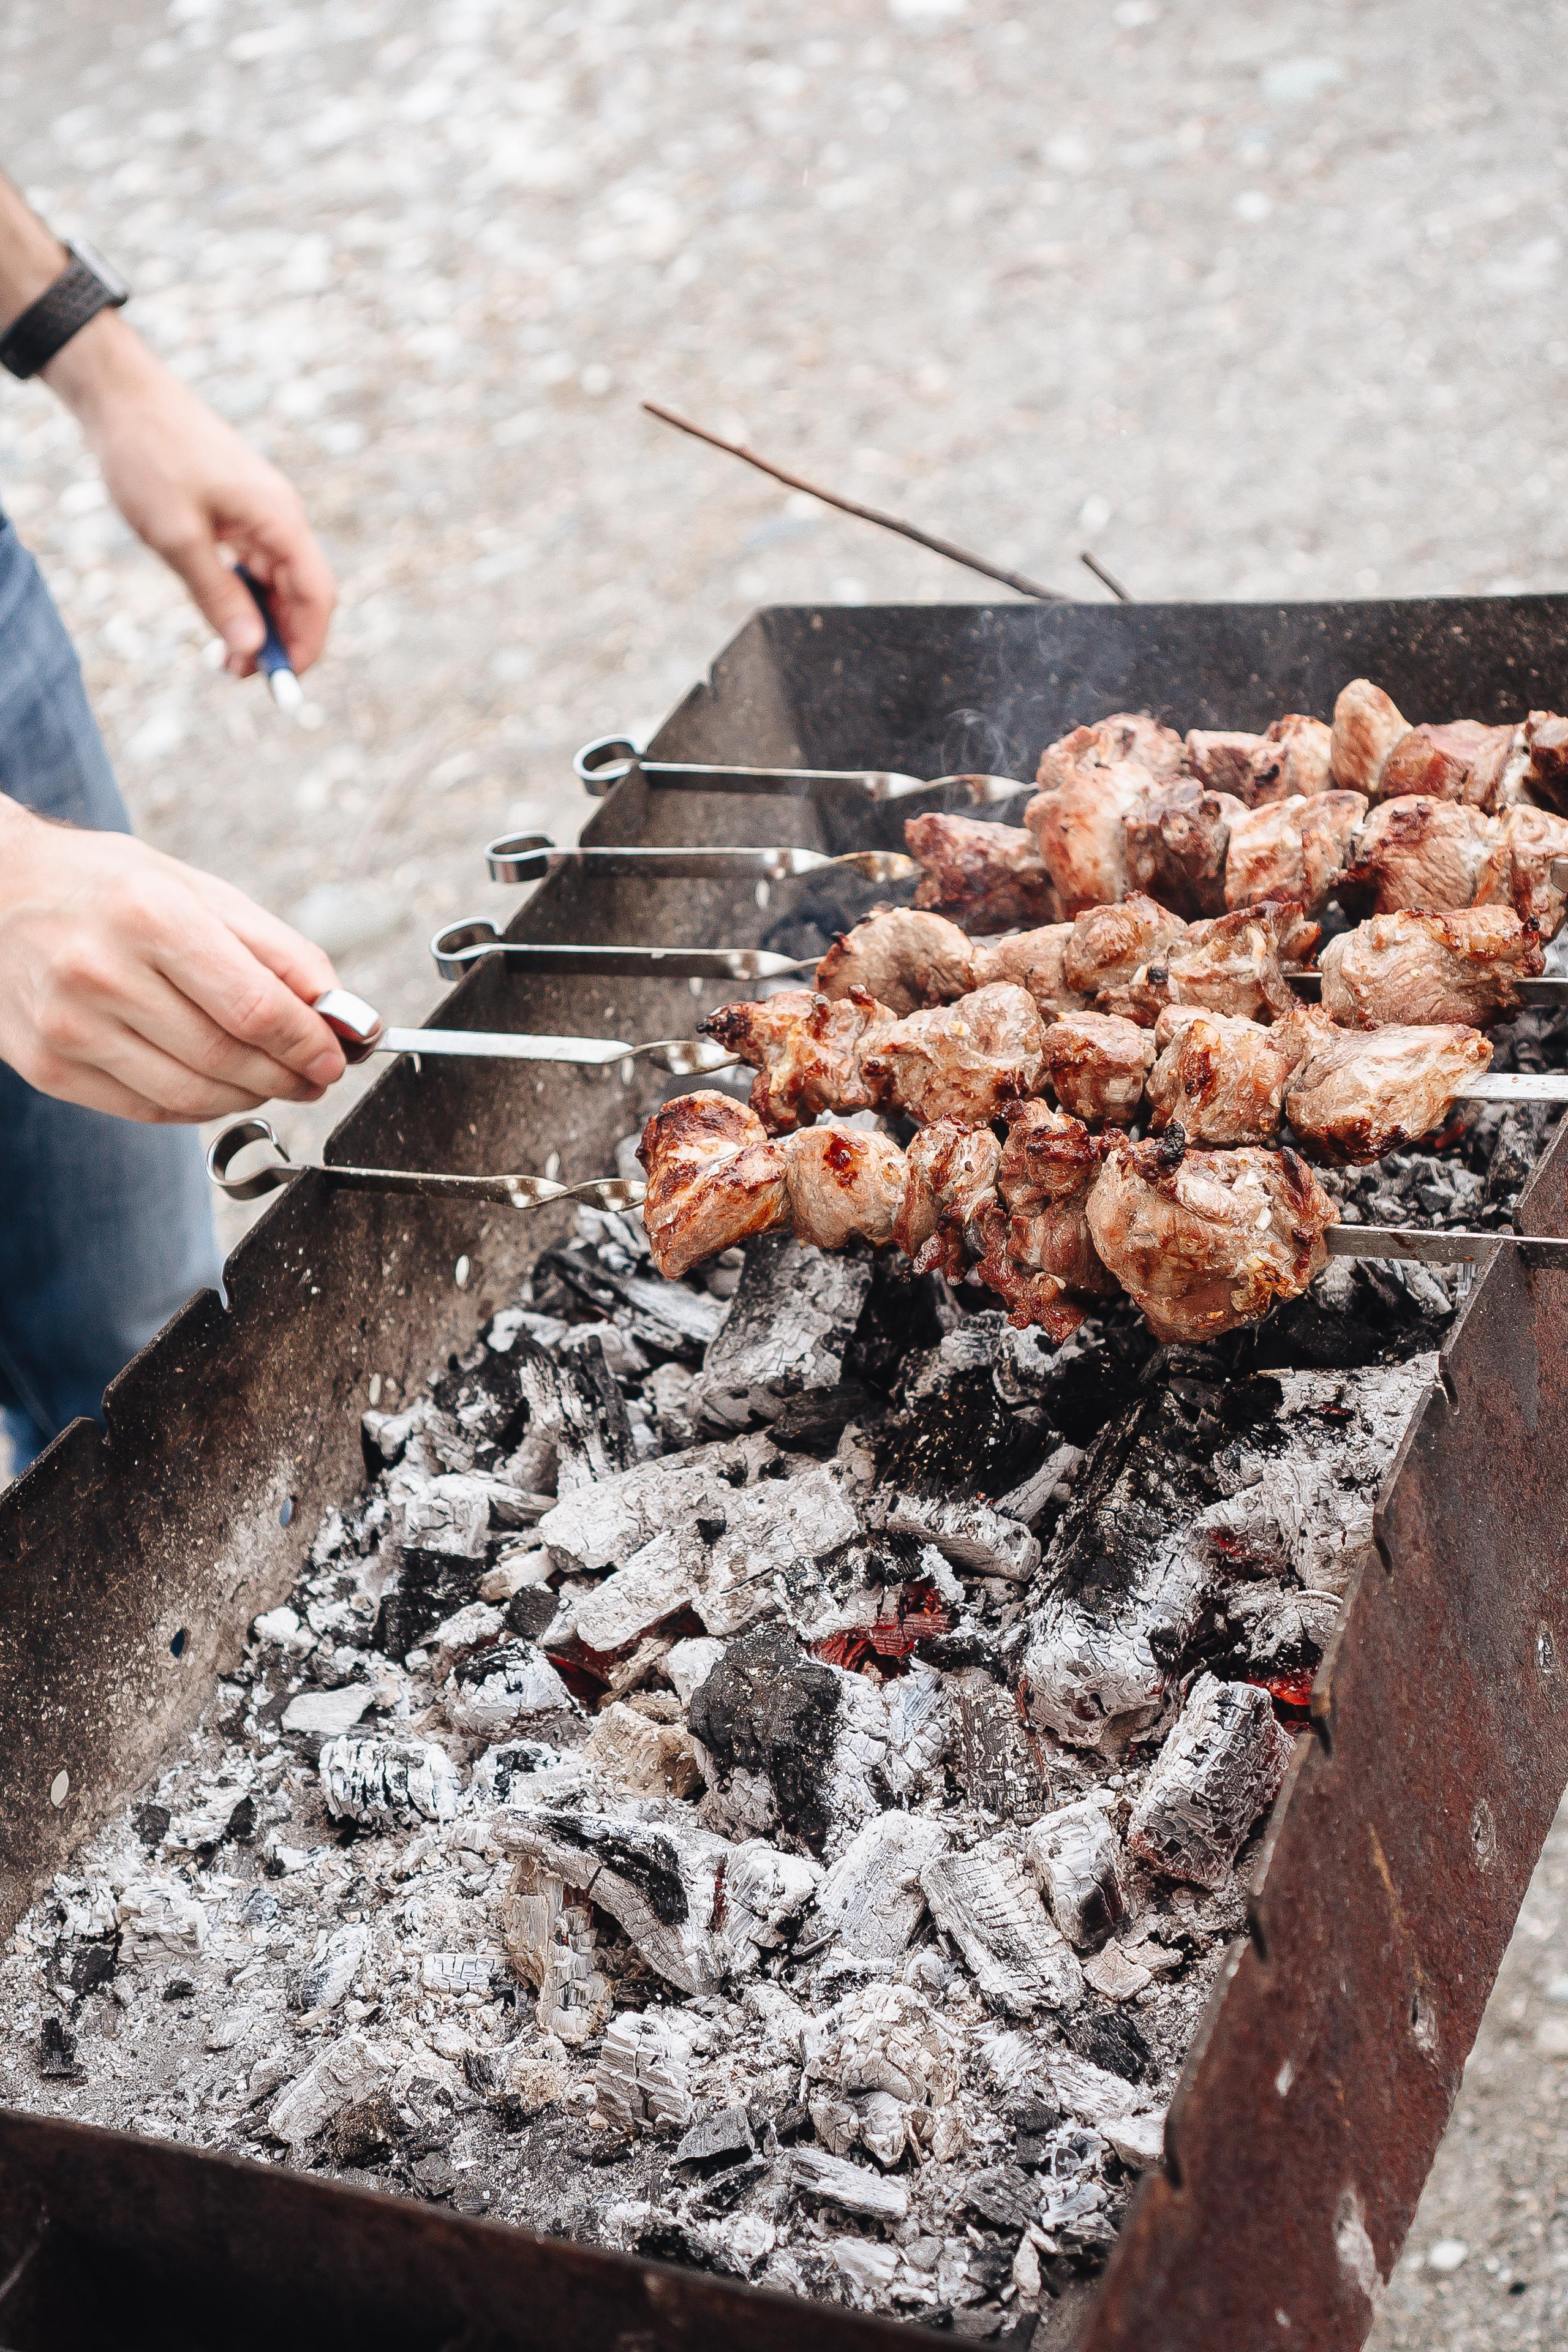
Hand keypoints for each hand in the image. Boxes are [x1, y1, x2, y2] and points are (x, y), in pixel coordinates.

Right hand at [0, 799, 348, 1121]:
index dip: (309, 1043)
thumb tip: (343, 1014)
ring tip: (272, 1078)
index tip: (339, 1054)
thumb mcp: (196, 890)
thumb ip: (277, 951)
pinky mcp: (48, 1067)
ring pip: (192, 1094)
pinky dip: (199, 1106)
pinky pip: (149, 1109)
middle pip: (227, 1057)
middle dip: (289, 1075)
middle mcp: (101, 973)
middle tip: (316, 1075)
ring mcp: (68, 1026)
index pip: (254, 1007)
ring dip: (250, 1096)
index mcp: (149, 915)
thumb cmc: (106, 887)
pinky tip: (218, 1085)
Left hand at [44, 310, 336, 676]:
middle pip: (300, 594)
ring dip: (257, 622)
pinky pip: (254, 564)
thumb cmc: (149, 456)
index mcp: (278, 519)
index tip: (281, 683)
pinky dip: (242, 595)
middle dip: (277, 640)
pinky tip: (217, 611)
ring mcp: (261, 512)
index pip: (316, 596)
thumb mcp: (177, 536)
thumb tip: (251, 649)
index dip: (305, 644)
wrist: (122, 394)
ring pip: (275, 582)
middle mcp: (280, 517)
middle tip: (236, 674)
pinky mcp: (239, 510)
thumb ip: (217, 595)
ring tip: (221, 654)